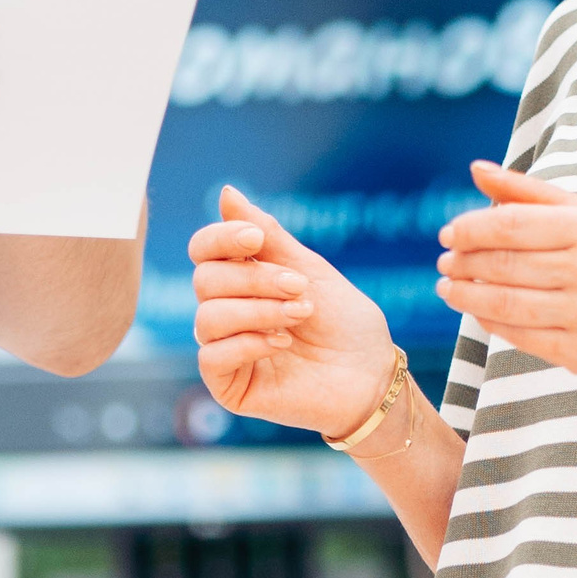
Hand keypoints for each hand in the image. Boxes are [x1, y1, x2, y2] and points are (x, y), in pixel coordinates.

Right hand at [189, 187, 398, 438]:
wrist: (372, 377)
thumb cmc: (345, 324)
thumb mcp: (310, 270)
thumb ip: (268, 236)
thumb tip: (226, 192)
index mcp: (242, 280)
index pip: (204, 250)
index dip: (221, 238)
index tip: (256, 238)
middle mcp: (227, 312)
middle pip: (205, 280)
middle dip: (255, 279)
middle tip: (299, 287)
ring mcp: (226, 349)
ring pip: (208, 318)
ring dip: (258, 311)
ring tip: (299, 315)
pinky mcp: (229, 385)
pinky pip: (211, 357)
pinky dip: (247, 343)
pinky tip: (281, 343)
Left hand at [434, 160, 576, 377]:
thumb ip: (528, 192)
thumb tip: (475, 169)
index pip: (511, 225)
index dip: (470, 230)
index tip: (447, 234)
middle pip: (504, 265)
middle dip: (463, 263)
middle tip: (444, 262)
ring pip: (506, 303)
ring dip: (465, 295)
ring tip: (447, 286)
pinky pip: (520, 336)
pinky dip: (490, 321)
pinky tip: (476, 310)